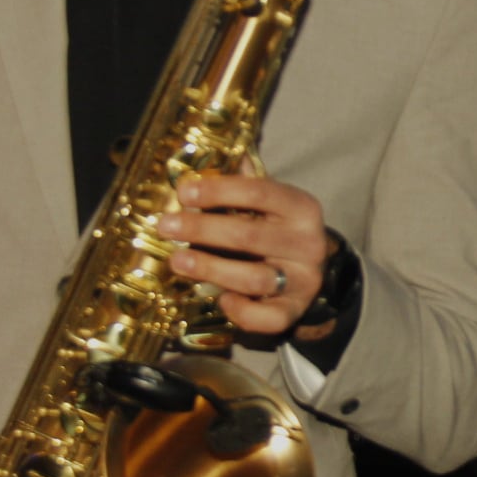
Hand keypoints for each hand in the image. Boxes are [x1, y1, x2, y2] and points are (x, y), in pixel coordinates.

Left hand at [157, 174, 335, 339]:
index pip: (259, 192)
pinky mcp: (295, 311)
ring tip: (177, 260)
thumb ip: (242, 183)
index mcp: (301, 207)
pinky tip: (221, 299)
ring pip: (255, 278)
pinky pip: (268, 318)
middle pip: (249, 235)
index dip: (218, 191)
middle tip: (165, 226)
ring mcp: (304, 280)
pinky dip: (242, 312)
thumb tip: (201, 158)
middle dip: (201, 230)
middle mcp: (308, 243)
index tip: (183, 192)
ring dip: (211, 269)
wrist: (311, 270)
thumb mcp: (268, 203)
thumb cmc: (277, 229)